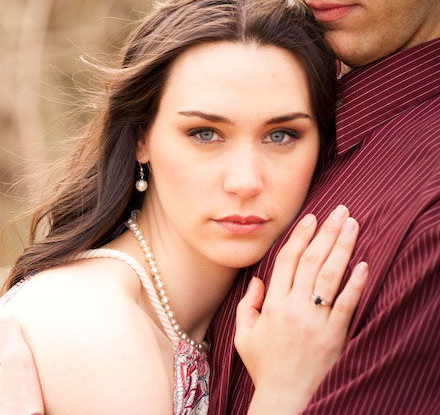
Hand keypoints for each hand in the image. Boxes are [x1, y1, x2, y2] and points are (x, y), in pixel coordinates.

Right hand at [235, 205, 368, 414]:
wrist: (286, 398)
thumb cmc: (264, 367)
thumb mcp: (243, 336)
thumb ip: (247, 306)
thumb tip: (257, 280)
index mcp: (271, 305)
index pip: (287, 261)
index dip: (299, 237)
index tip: (310, 218)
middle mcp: (293, 308)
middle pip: (312, 261)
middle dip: (326, 232)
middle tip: (340, 211)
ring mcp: (315, 321)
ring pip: (330, 276)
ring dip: (343, 247)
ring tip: (352, 226)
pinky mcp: (335, 336)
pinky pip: (347, 304)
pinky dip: (356, 283)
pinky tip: (363, 264)